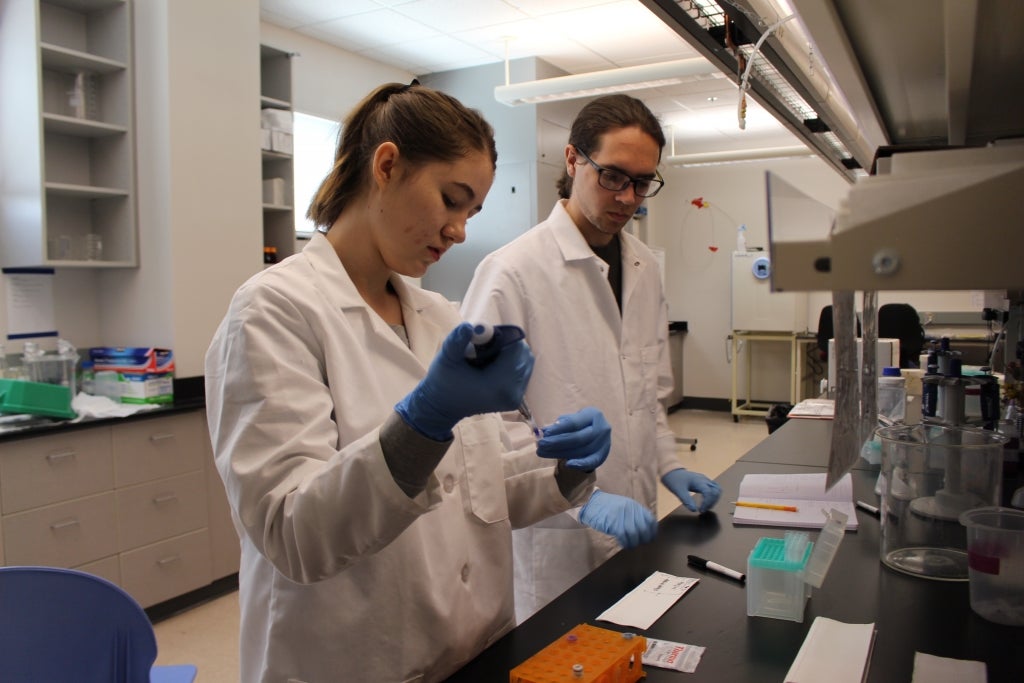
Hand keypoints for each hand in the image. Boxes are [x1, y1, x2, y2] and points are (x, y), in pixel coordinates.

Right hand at [395, 323, 533, 439]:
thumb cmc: (444, 381)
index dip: (502, 336)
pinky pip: (523, 370)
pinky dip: (511, 363)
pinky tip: (492, 366)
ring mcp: (516, 398)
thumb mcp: (447, 358)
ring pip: (525, 361)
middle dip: (506, 344)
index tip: (483, 338)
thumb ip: (457, 341)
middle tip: (484, 347)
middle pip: (523, 354)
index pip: (516, 349)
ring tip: (486, 358)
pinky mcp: (516, 398)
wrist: (443, 406)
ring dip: (509, 353)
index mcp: (498, 385)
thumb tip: (468, 326)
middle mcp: (513, 393)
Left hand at [536, 407, 610, 470]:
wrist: (599, 432)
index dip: (558, 429)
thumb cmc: (581, 424)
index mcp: (593, 414)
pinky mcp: (602, 455)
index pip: (574, 423)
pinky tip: (567, 464)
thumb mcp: (572, 419)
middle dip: (556, 443)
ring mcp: (604, 443)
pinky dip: (579, 464)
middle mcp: (601, 428)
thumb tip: (544, 432)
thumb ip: (559, 425)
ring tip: (544, 453)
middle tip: (540, 445)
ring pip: (581, 450)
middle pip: (577, 438)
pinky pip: (591, 462)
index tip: (545, 434)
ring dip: (560, 453)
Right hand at [578, 491, 656, 548]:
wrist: (590, 503)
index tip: (650, 538)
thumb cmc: (607, 507)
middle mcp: (630, 509)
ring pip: (634, 533)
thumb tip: (644, 530)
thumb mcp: (624, 507)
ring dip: (634, 542)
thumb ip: (634, 515)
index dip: (652, 531)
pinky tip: (624, 544)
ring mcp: (622, 515)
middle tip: (640, 543)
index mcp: (634, 505)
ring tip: (631, 545)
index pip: (650, 519)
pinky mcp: (613, 522)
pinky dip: (626, 542)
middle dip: (644, 539)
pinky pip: (624, 535)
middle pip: (644, 528)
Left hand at [661, 468, 720, 512]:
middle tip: (703, 509)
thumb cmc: (674, 479)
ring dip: (714, 499)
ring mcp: (704, 479)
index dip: (707, 503)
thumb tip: (694, 510)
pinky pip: (713, 488)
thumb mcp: (678, 491)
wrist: (670, 470)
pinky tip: (706, 501)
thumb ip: (686, 500)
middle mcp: (704, 479)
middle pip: (716, 491)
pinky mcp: (703, 481)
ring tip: (706, 506)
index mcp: (698, 481)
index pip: (709, 492)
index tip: (700, 510)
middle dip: (712, 502)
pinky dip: (712, 496)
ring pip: (717, 489)